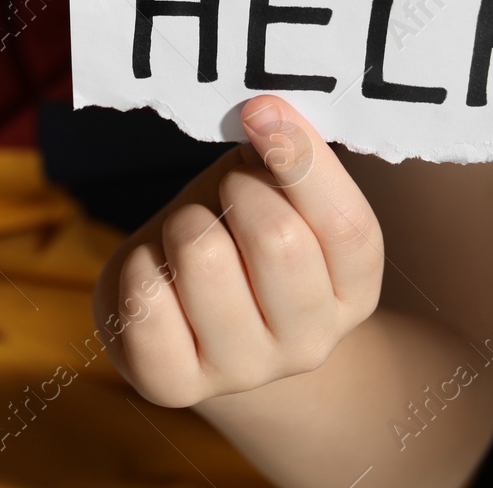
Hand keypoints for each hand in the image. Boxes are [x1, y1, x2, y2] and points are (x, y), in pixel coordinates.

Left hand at [91, 95, 383, 408]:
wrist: (191, 319)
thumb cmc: (240, 235)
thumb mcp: (276, 193)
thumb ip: (282, 157)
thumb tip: (265, 112)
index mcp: (352, 292)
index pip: (347, 226)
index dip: (302, 159)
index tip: (260, 109)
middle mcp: (309, 342)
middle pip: (277, 240)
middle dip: (238, 189)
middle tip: (227, 190)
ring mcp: (243, 370)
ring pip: (203, 257)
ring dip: (185, 222)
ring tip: (191, 234)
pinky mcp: (174, 383)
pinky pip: (145, 298)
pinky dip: (140, 262)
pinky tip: (156, 270)